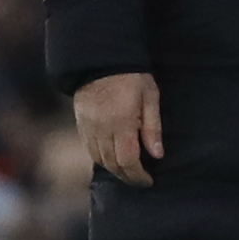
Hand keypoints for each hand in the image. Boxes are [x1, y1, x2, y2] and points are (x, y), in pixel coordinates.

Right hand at [74, 71, 162, 186]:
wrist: (100, 59)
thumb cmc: (132, 76)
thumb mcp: (150, 96)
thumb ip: (153, 127)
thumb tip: (157, 155)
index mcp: (122, 122)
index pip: (128, 160)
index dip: (138, 176)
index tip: (148, 181)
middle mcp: (103, 129)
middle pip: (113, 164)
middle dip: (127, 176)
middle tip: (140, 180)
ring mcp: (89, 127)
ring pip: (100, 160)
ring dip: (114, 170)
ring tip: (128, 171)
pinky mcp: (81, 124)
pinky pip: (90, 150)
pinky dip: (101, 159)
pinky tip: (111, 159)